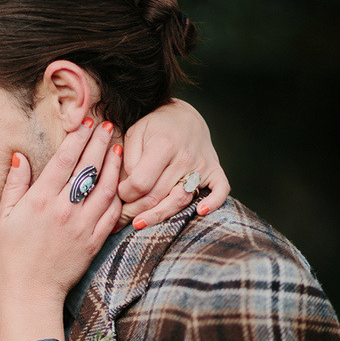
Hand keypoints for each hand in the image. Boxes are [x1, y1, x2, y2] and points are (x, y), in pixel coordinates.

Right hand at [0, 119, 122, 302]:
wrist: (31, 291)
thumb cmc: (13, 255)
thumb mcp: (4, 218)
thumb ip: (14, 185)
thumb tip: (19, 157)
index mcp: (40, 201)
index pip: (64, 160)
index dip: (78, 137)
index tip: (86, 122)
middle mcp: (64, 210)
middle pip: (88, 168)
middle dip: (99, 142)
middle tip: (107, 124)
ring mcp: (82, 226)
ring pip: (105, 187)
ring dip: (113, 164)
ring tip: (117, 147)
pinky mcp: (94, 241)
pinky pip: (111, 213)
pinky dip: (118, 194)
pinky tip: (120, 181)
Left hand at [117, 99, 229, 228]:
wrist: (184, 117)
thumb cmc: (154, 128)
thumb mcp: (133, 134)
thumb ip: (127, 161)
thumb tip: (127, 188)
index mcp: (163, 145)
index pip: (140, 183)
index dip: (124, 193)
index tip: (119, 192)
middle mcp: (184, 157)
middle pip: (156, 197)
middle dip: (134, 210)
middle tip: (121, 216)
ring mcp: (201, 166)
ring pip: (179, 201)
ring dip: (157, 217)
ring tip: (138, 224)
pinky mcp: (215, 171)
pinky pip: (220, 191)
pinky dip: (213, 203)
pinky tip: (199, 212)